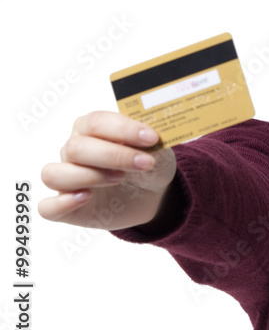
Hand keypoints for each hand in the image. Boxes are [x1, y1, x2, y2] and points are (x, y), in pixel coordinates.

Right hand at [39, 112, 176, 230]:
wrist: (152, 195)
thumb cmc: (148, 165)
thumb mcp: (158, 151)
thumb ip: (153, 141)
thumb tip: (153, 134)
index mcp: (91, 128)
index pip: (96, 122)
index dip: (123, 129)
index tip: (151, 138)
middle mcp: (72, 151)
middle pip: (76, 148)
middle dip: (113, 156)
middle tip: (144, 163)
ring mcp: (66, 179)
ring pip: (54, 174)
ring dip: (88, 176)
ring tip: (119, 178)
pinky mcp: (65, 207)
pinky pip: (48, 207)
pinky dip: (63, 203)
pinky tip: (86, 197)